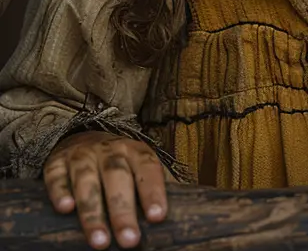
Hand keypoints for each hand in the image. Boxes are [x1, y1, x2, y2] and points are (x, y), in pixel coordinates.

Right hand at [43, 131, 168, 248]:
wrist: (80, 137)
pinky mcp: (56, 163)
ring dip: (93, 212)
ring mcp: (82, 155)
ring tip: (100, 241)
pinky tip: (65, 209)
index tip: (158, 217)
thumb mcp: (137, 166)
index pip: (148, 168)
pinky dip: (60, 192)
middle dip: (123, 211)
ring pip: (87, 181)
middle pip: (118, 178)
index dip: (153, 192)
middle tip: (130, 240)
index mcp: (135, 150)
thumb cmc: (117, 162)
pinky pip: (56, 177)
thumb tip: (180, 211)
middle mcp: (109, 150)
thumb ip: (152, 186)